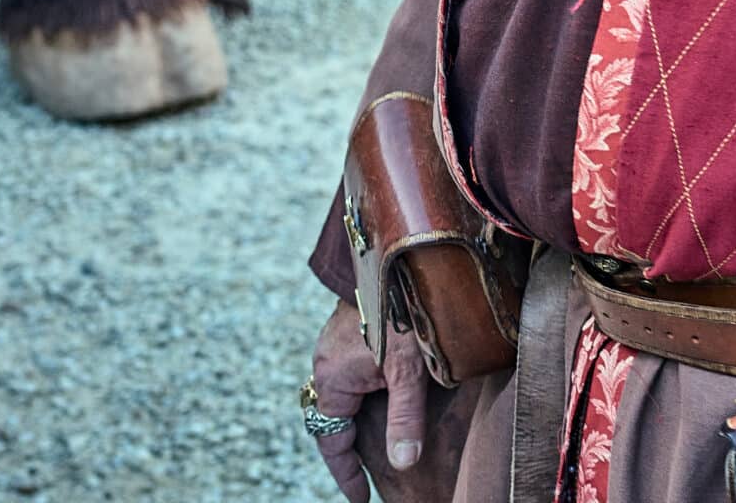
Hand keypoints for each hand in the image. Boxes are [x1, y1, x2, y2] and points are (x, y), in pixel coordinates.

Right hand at [309, 301, 432, 502]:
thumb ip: (405, 418)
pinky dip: (365, 396)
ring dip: (359, 420)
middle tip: (370, 478)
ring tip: (379, 445)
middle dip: (351, 450)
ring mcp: (335, 345)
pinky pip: (351, 376)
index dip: (347, 474)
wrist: (396, 257)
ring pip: (344, 397)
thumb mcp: (409, 370)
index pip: (332, 441)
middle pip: (335, 420)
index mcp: (332, 378)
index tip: (361, 499)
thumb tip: (403, 464)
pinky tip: (386, 399)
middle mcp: (326, 363)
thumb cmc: (401, 310)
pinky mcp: (350, 331)